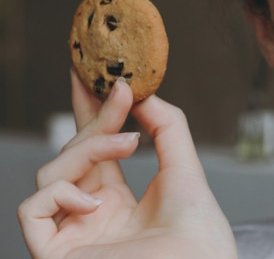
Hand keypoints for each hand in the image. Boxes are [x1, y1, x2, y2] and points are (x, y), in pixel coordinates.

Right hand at [17, 71, 236, 258]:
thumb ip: (167, 127)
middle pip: (71, 156)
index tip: (91, 74)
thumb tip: (143, 93)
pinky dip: (60, 194)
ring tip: (129, 144)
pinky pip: (32, 210)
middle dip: (95, 119)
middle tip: (120, 92)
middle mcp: (89, 217)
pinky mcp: (56, 254)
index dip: (88, 112)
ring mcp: (72, 235)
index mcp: (116, 202)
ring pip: (50, 174)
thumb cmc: (199, 233)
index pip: (93, 150)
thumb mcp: (185, 168)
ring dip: (88, 149)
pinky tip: (96, 199)